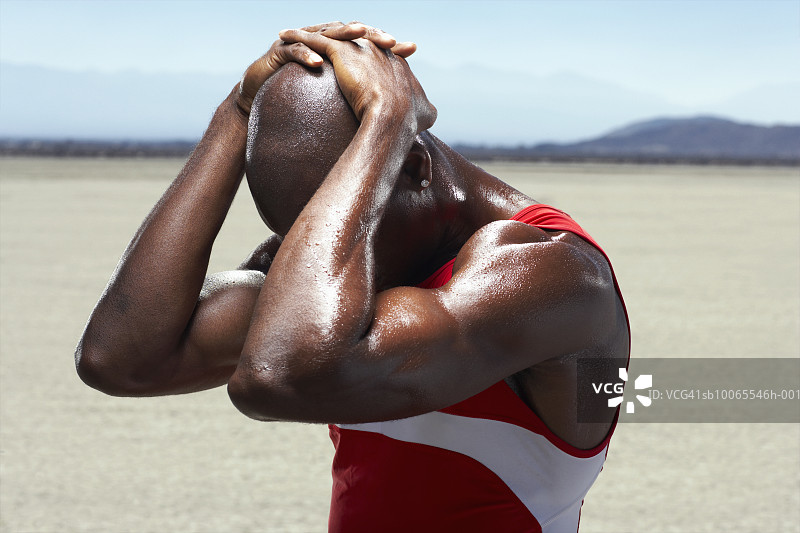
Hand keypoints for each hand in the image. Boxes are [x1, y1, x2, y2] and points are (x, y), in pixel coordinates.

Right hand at [237, 21, 413, 115]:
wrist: (260, 96)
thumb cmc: (302, 99)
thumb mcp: (336, 102)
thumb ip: (363, 105)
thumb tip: (400, 118)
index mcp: (338, 52)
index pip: (368, 43)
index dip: (388, 44)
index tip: (411, 48)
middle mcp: (323, 42)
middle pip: (351, 33)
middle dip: (371, 34)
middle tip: (389, 39)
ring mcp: (301, 43)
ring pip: (324, 34)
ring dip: (342, 35)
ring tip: (358, 35)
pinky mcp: (279, 52)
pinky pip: (293, 52)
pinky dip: (305, 56)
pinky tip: (317, 63)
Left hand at [278, 24, 435, 132]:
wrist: (395, 117)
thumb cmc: (408, 120)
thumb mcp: (425, 114)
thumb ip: (427, 110)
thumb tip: (431, 114)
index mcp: (395, 63)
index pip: (380, 53)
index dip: (368, 54)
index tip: (359, 58)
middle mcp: (378, 50)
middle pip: (355, 39)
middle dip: (341, 37)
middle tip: (325, 39)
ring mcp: (359, 48)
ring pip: (332, 35)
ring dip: (312, 32)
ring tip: (295, 34)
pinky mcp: (341, 51)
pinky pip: (314, 39)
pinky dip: (299, 37)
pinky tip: (284, 36)